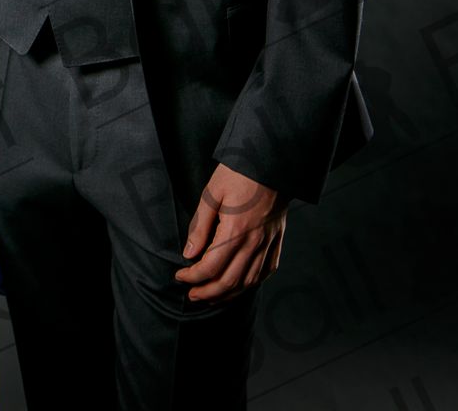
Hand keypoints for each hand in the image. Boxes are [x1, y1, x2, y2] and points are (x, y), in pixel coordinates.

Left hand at [174, 162, 286, 303]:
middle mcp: (254, 242)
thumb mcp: (212, 193)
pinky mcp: (277, 240)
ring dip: (228, 294)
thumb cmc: (238, 172)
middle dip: (207, 293)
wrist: (271, 161)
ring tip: (212, 296)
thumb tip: (189, 254)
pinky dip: (251, 284)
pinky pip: (266, 272)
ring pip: (248, 282)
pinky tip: (239, 285)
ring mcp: (268, 243)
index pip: (210, 266)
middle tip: (192, 295)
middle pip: (229, 281)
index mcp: (235, 230)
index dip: (192, 276)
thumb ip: (200, 226)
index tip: (180, 275)